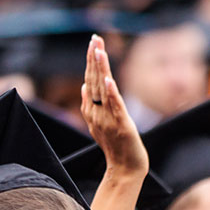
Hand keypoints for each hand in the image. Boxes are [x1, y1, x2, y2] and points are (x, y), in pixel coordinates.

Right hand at [81, 35, 146, 175]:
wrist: (125, 170)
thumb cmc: (115, 147)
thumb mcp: (100, 124)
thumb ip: (91, 105)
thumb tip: (85, 86)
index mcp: (91, 110)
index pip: (90, 80)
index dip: (91, 62)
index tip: (93, 42)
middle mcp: (96, 113)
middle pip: (93, 81)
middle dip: (94, 59)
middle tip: (95, 39)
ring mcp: (107, 119)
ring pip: (102, 90)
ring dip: (100, 70)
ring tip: (98, 51)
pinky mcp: (121, 126)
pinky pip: (115, 107)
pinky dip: (111, 93)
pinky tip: (109, 80)